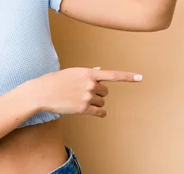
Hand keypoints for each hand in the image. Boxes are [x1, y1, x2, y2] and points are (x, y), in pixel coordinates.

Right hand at [26, 67, 142, 117]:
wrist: (43, 92)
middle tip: (84, 93)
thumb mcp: (73, 72)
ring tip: (80, 100)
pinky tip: (97, 113)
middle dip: (98, 93)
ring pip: (101, 103)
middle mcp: (90, 84)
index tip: (140, 77)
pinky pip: (99, 112)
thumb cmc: (56, 81)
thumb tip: (99, 70)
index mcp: (89, 73)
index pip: (112, 75)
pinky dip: (99, 113)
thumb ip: (88, 73)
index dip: (128, 77)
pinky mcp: (83, 108)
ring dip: (95, 103)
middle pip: (105, 92)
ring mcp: (87, 96)